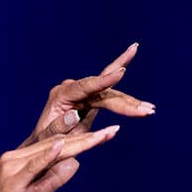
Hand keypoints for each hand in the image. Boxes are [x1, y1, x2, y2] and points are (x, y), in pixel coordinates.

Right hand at [0, 126, 120, 191]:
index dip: (84, 141)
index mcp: (22, 161)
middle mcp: (15, 158)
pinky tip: (61, 147)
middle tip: (114, 129)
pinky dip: (47, 157)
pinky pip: (31, 166)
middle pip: (57, 144)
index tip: (109, 134)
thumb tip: (74, 163)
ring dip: (77, 143)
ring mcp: (11, 168)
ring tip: (102, 136)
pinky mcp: (10, 182)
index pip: (58, 147)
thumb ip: (53, 179)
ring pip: (50, 151)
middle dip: (87, 138)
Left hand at [20, 43, 154, 146]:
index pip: (85, 86)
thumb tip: (74, 115)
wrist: (43, 142)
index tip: (121, 73)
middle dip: (125, 102)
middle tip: (146, 110)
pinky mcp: (90, 96)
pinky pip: (109, 86)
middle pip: (103, 92)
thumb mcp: (47, 138)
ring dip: (130, 102)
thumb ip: (59, 127)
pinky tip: (133, 50)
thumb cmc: (42, 142)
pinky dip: (122, 73)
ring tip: (149, 110)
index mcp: (61, 95)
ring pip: (110, 93)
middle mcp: (72, 88)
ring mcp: (82, 91)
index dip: (104, 81)